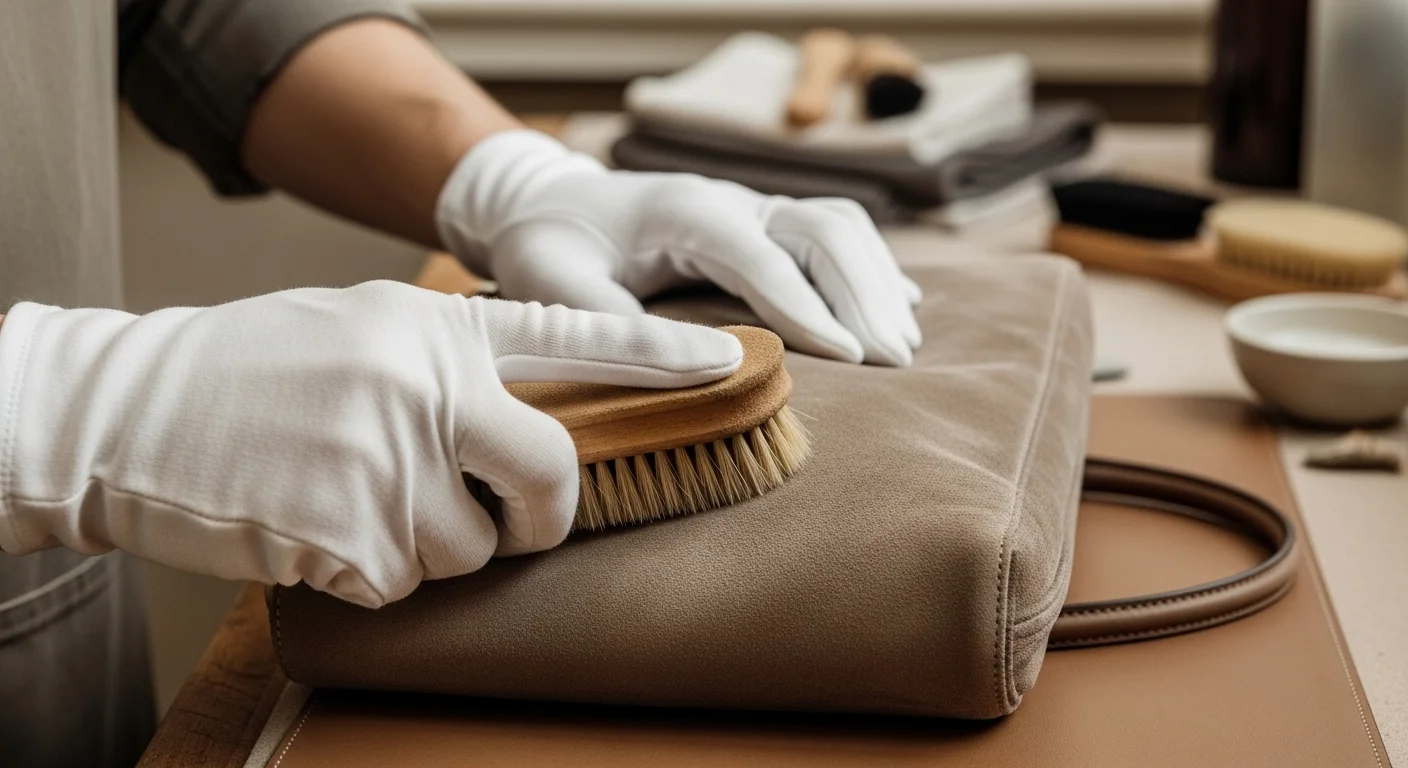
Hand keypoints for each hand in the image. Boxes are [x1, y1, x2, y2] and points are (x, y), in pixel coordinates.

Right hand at [0, 282, 740, 606]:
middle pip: (551, 475)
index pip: (572, 335)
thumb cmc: (247, 370)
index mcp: (434, 327)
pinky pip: (403, 583)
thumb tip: (524, 418)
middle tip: (511, 524)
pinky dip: (368, 572)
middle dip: (541, 517)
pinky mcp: (349, 535)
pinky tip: (314, 526)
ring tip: (352, 500)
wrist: (126, 409)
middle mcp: (426, 386)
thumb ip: (447, 363)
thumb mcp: (360, 330)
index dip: (658, 353)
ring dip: (425, 547)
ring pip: (470, 550)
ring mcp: (389, 460)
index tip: (731, 363)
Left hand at [436, 130, 921, 365]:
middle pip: (822, 231)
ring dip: (877, 282)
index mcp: (683, 211)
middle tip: (894, 362)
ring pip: (839, 227)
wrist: (546, 201)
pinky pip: (833, 234)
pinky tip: (903, 308)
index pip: (762, 257)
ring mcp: (751, 205)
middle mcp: (729, 200)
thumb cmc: (548, 245)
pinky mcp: (761, 221)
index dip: (808, 307)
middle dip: (864, 295)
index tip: (850, 360)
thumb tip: (697, 364)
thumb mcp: (553, 283)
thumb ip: (613, 321)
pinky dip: (871, 269)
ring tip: (904, 345)